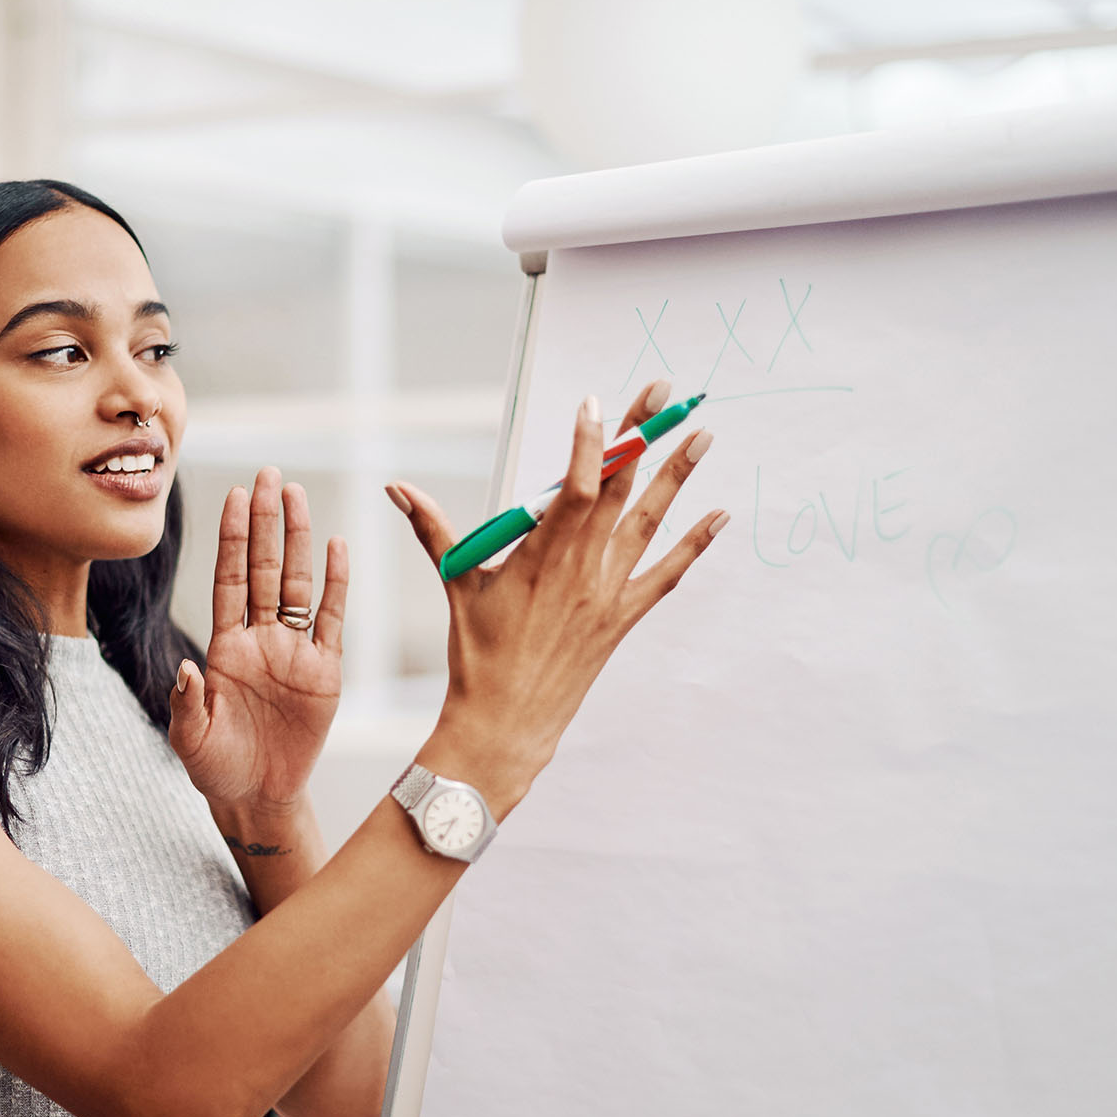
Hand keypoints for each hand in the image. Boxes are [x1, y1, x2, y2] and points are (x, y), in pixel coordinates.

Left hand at [170, 467, 349, 818]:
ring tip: (296, 495)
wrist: (258, 796)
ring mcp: (293, 652)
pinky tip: (336, 546)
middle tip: (268, 474)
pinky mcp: (324, 672)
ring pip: (299, 583)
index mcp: (224, 648)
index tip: (234, 496)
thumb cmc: (217, 767)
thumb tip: (186, 669)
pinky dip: (336, 583)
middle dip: (265, 522)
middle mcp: (259, 639)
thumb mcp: (190, 739)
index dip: (233, 539)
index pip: (230, 580)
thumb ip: (186, 703)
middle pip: (265, 568)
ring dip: (298, 539)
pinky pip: (332, 620)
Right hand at [389, 378, 724, 812]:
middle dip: (642, 436)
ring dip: (678, 477)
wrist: (507, 722)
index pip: (574, 487)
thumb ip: (433, 529)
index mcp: (540, 556)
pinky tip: (720, 516)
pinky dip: (695, 545)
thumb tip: (397, 489)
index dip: (589, 444)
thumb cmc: (477, 656)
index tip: (596, 403)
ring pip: (649, 522)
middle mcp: (581, 569)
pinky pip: (667, 575)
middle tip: (665, 394)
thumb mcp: (457, 584)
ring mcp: (606, 593)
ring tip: (703, 436)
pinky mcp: (622, 617)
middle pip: (618, 488)